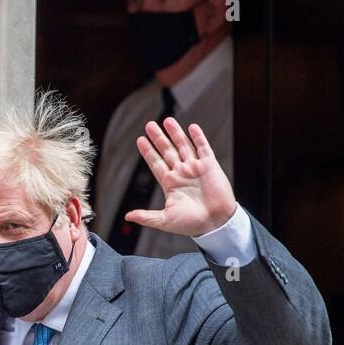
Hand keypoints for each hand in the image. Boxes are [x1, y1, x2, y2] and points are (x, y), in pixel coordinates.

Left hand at [125, 117, 237, 237]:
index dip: (148, 152)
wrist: (215, 222)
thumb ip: (147, 216)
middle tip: (149, 125)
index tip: (140, 140)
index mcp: (170, 184)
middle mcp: (182, 173)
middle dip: (158, 138)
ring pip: (183, 146)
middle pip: (167, 151)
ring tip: (167, 120)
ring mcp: (196, 168)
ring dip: (176, 133)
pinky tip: (192, 127)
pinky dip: (198, 137)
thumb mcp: (165, 220)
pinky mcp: (210, 165)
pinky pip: (203, 148)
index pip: (156, 163)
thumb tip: (127, 216)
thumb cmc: (191, 224)